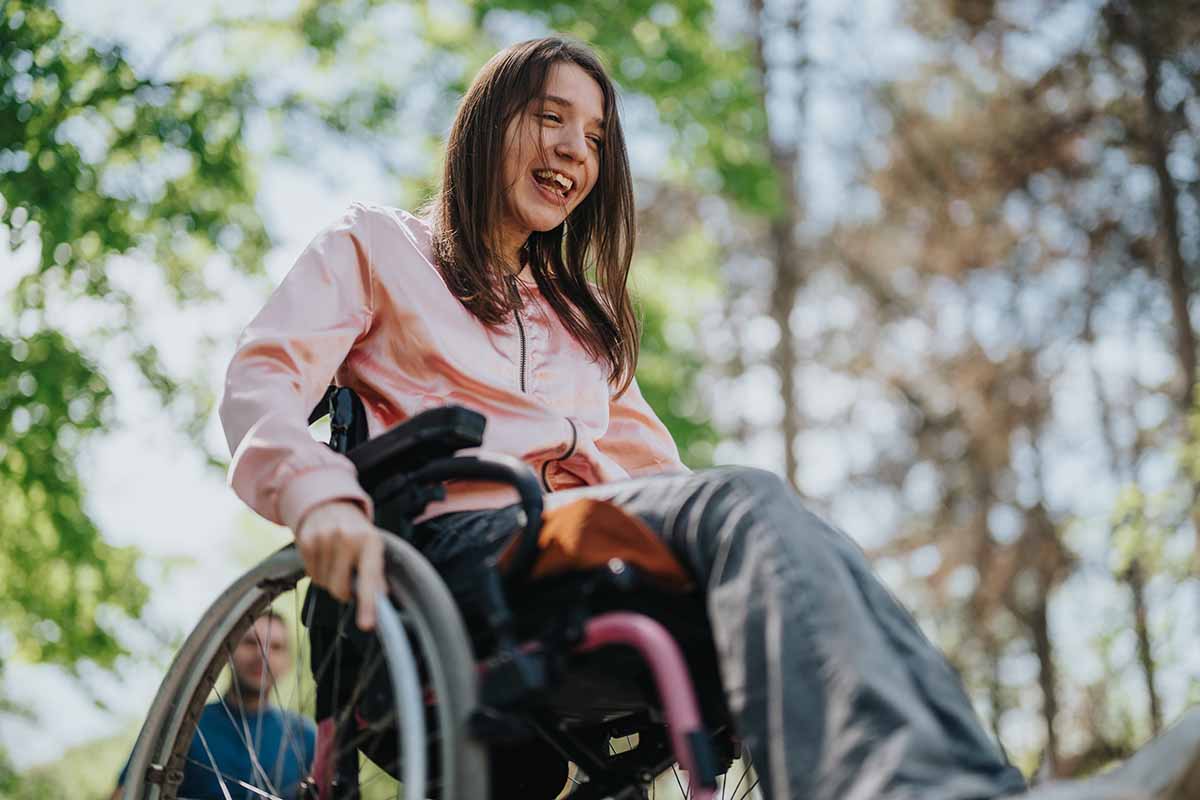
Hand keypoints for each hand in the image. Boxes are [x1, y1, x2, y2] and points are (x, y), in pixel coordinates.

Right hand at [294, 500, 384, 630]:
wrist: (331, 502)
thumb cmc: (357, 532)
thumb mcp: (374, 546)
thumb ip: (376, 574)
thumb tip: (380, 600)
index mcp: (370, 541)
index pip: (370, 578)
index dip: (368, 604)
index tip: (367, 625)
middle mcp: (346, 538)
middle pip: (339, 589)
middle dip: (343, 591)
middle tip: (349, 576)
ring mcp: (324, 538)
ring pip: (323, 584)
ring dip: (329, 579)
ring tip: (336, 559)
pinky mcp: (305, 541)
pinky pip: (310, 575)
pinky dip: (317, 572)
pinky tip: (324, 556)